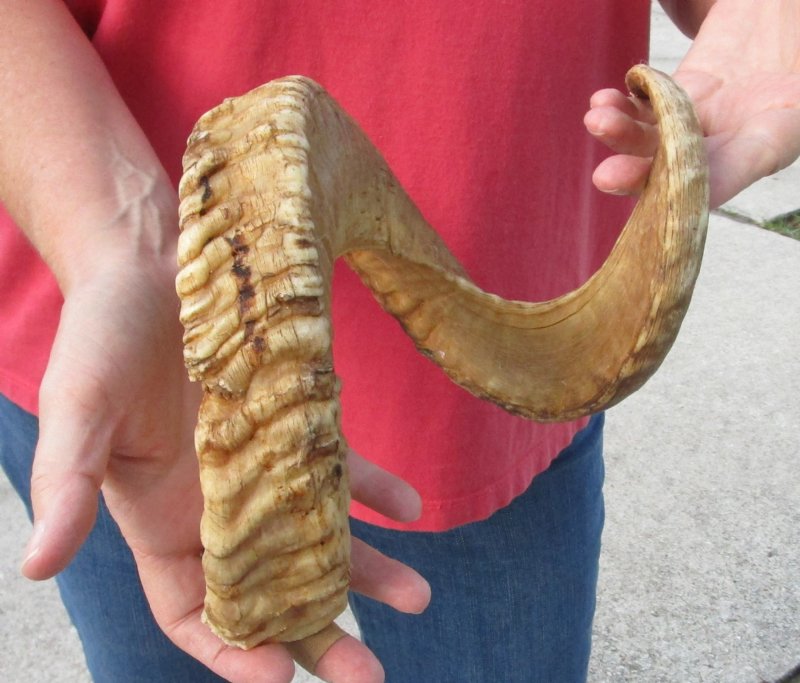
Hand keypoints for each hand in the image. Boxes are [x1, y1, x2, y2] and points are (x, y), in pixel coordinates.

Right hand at [20, 255, 429, 682]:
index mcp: (163, 519)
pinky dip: (374, 487)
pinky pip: (340, 466)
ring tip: (418, 595)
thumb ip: (67, 484)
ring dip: (366, 567)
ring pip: (317, 535)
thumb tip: (36, 567)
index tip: (274, 675)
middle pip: (271, 588)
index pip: (195, 609)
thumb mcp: (79, 407)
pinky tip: (410, 506)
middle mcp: (219, 505)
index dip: (230, 647)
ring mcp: (263, 466)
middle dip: (315, 631)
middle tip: (368, 672)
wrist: (156, 262)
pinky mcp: (294, 423)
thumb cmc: (103, 332)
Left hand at [584, 0, 799, 207]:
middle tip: (607, 177)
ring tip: (597, 120)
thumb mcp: (792, 84)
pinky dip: (621, 105)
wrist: (778, 16)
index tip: (670, 193)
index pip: (740, 167)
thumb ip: (783, 95)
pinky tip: (603, 100)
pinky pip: (645, 107)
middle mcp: (732, 142)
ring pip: (655, 138)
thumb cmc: (794, 45)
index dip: (707, 184)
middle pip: (682, 165)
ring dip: (622, 134)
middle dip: (642, 174)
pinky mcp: (676, 98)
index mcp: (775, 138)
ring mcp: (700, 121)